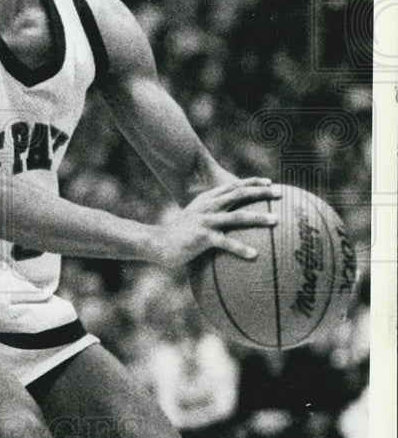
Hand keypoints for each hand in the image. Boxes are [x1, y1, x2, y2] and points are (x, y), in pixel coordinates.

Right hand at [147, 177, 279, 269]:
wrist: (157, 243)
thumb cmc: (179, 235)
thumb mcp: (195, 220)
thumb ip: (212, 217)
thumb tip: (230, 226)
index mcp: (206, 200)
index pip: (233, 186)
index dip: (252, 182)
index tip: (271, 182)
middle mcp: (207, 206)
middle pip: (239, 194)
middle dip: (261, 192)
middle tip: (281, 193)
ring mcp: (205, 221)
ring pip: (237, 216)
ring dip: (258, 217)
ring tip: (276, 220)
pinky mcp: (202, 237)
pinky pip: (226, 243)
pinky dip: (241, 249)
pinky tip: (255, 255)